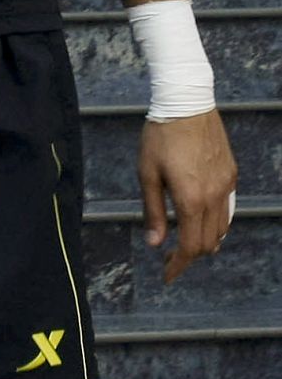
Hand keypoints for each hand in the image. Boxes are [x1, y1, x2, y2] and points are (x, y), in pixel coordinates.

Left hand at [138, 109, 237, 283]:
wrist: (187, 103)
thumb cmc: (160, 136)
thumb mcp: (147, 172)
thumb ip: (152, 210)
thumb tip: (154, 243)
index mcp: (190, 199)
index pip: (190, 246)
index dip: (178, 265)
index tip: (167, 275)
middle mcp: (214, 197)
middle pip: (208, 242)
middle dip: (189, 256)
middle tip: (171, 258)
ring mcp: (226, 186)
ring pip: (222, 229)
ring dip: (204, 240)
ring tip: (185, 240)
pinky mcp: (231, 175)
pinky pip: (228, 210)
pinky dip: (215, 223)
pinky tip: (200, 218)